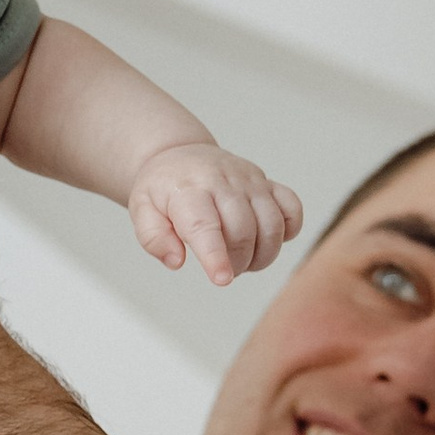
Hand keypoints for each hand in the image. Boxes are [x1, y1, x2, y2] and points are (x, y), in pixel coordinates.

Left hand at [131, 142, 304, 285]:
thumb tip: (177, 261)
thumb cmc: (162, 189)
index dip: (216, 255)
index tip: (222, 279)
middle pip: (243, 230)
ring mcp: (250, 181)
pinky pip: (292, 207)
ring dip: (264, 255)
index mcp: (189, 189)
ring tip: (245, 261)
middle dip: (237, 261)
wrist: (180, 155)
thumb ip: (154, 238)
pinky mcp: (268, 183)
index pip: (205, 225)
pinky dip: (289, 230)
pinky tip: (268, 240)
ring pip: (272, 224)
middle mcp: (223, 181)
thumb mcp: (142, 210)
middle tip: (225, 268)